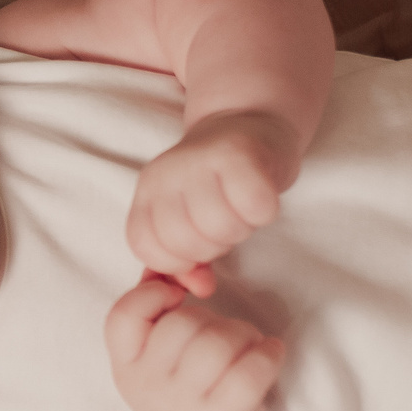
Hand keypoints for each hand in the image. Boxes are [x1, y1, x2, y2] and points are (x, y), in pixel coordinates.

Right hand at [104, 275, 282, 410]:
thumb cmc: (180, 392)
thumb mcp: (152, 358)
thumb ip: (154, 307)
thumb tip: (175, 263)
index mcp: (126, 366)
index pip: (123, 316)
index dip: (151, 295)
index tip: (176, 297)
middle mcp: (148, 388)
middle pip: (182, 324)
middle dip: (212, 318)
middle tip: (224, 333)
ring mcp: (184, 408)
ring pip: (217, 343)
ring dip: (243, 334)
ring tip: (248, 345)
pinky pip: (249, 373)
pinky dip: (268, 355)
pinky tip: (270, 354)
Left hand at [126, 110, 299, 295]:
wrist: (249, 122)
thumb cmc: (217, 183)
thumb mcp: (187, 219)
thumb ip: (183, 261)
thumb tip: (200, 288)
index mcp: (148, 190)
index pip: (147, 249)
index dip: (177, 260)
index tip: (198, 243)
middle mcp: (167, 172)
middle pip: (186, 244)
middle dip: (214, 246)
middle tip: (226, 222)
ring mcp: (201, 160)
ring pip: (221, 229)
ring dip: (241, 229)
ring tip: (241, 209)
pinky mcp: (241, 154)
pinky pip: (255, 209)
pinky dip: (264, 213)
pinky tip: (260, 199)